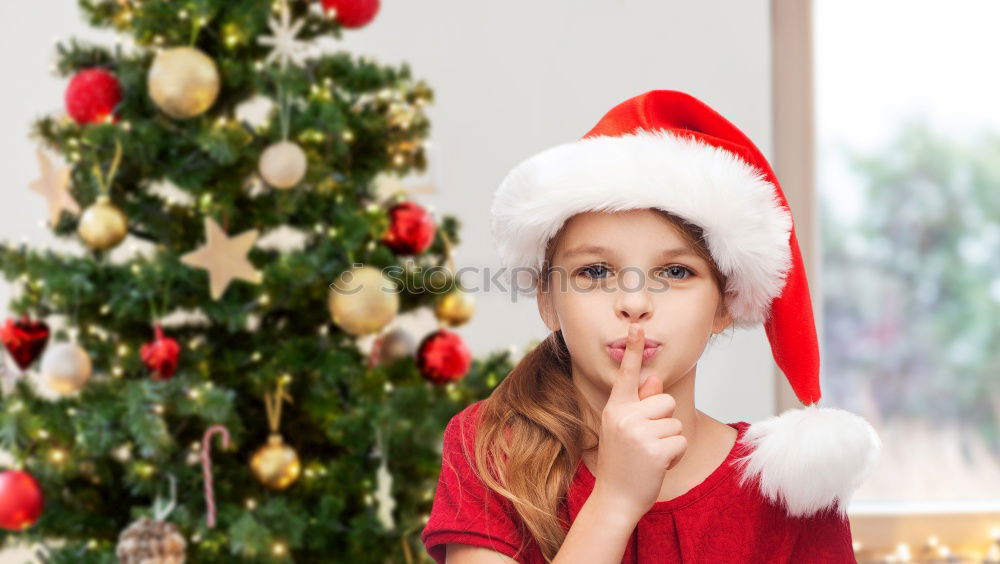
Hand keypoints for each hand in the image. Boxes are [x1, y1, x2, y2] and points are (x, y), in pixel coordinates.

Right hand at [591, 323, 687, 522]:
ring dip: (671, 441)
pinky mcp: (656, 450)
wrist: (614, 499)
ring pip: (675, 421)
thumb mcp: (624, 430)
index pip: (627, 375)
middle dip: (664, 421)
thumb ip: (639, 404)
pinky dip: (676, 455)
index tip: (637, 327)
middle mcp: (624, 416)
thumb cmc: (622, 463)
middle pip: (665, 400)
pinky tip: (658, 465)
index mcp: (615, 408)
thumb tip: (655, 379)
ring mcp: (639, 433)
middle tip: (646, 443)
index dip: (634, 350)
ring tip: (650, 456)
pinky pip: (681, 440)